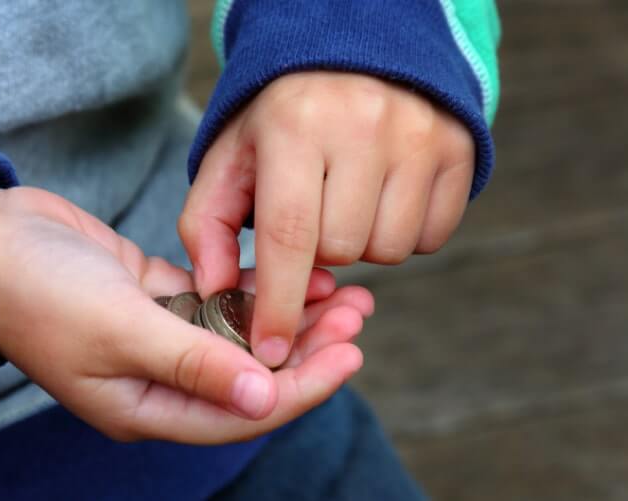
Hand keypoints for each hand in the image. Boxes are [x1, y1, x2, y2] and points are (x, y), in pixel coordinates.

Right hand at [0, 185, 372, 443]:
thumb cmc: (36, 292)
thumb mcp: (118, 330)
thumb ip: (193, 363)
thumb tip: (263, 399)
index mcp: (143, 405)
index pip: (240, 411)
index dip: (300, 387)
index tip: (351, 355)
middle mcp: (154, 378)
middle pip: (247, 373)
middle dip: (305, 348)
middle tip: (357, 314)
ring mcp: (154, 336)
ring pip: (236, 334)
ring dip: (285, 314)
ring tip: (341, 289)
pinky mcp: (151, 296)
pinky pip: (214, 299)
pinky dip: (249, 288)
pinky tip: (289, 271)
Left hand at [180, 72, 473, 366]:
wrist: (350, 59)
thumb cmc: (278, 124)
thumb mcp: (229, 161)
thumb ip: (205, 227)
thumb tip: (214, 292)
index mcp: (295, 126)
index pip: (289, 235)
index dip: (280, 303)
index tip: (270, 351)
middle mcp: (363, 126)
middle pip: (343, 251)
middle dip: (318, 253)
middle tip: (311, 215)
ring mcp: (419, 136)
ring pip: (389, 250)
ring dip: (362, 245)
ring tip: (345, 203)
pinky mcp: (459, 150)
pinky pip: (431, 237)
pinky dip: (403, 234)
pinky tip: (382, 198)